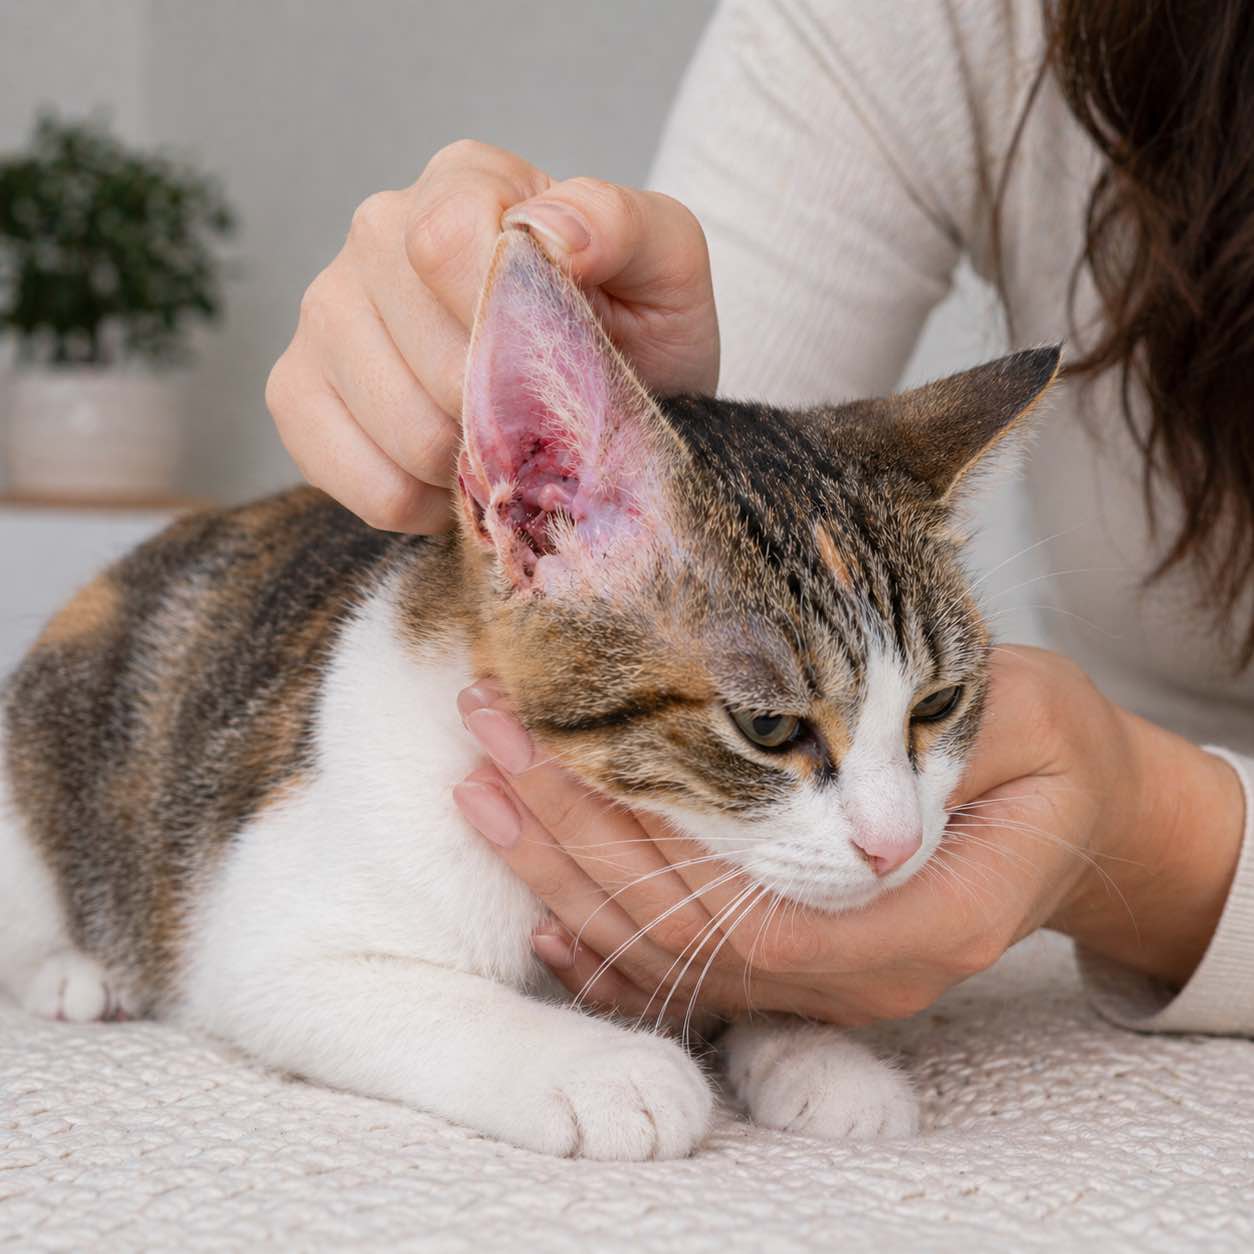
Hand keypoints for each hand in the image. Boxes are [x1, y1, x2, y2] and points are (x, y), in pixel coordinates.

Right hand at [266, 140, 717, 532]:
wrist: (602, 406)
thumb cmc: (634, 333)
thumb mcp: (666, 270)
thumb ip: (621, 225)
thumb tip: (547, 233)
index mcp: (464, 182)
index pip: (445, 242)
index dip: (502, 327)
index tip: (554, 365)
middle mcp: (376, 233)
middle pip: (420, 351)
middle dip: (502, 413)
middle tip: (543, 424)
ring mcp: (325, 313)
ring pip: (394, 425)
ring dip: (469, 467)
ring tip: (504, 450)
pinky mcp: (296, 393)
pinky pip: (354, 477)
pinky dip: (421, 503)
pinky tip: (453, 479)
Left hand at [451, 647, 1245, 1028]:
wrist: (1070, 804)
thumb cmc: (1047, 749)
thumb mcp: (1018, 721)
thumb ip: (927, 749)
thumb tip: (834, 756)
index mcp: (920, 925)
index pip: (751, 913)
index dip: (648, 845)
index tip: (561, 748)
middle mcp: (860, 975)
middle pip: (684, 938)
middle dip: (573, 840)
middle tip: (491, 741)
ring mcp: (823, 980)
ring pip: (668, 959)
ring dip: (565, 875)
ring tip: (484, 785)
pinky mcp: (795, 959)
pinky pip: (684, 973)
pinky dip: (603, 943)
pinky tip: (538, 903)